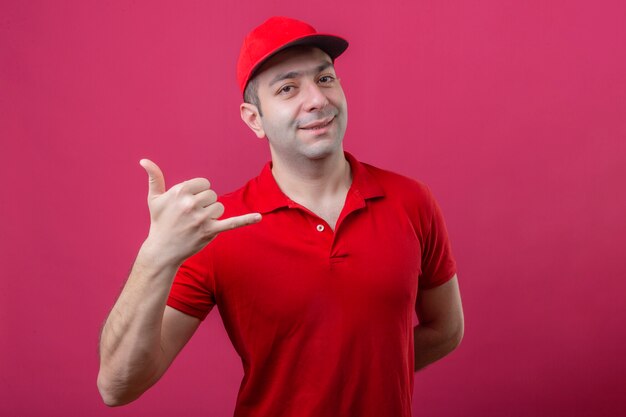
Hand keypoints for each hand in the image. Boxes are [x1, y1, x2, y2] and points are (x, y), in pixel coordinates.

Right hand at [139, 159, 260, 264]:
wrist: (162, 250)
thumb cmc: (159, 222)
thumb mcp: (154, 199)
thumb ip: (154, 177)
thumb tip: (144, 160)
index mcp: (181, 191)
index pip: (204, 184)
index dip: (198, 193)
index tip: (188, 204)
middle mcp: (192, 203)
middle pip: (212, 195)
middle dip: (204, 205)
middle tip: (190, 217)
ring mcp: (202, 218)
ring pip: (219, 207)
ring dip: (211, 215)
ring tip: (196, 224)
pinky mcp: (210, 231)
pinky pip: (232, 223)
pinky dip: (246, 220)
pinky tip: (259, 217)